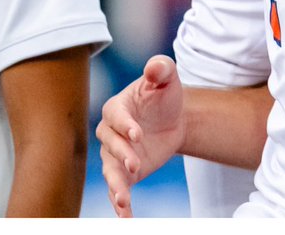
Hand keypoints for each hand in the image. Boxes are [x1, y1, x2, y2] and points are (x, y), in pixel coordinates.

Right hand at [95, 55, 185, 217]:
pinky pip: (119, 189)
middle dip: (121, 155)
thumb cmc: (164, 94)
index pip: (115, 116)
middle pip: (110, 145)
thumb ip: (161, 69)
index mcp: (117, 107)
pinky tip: (126, 217)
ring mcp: (116, 155)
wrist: (174, 117)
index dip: (125, 125)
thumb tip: (156, 66)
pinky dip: (120, 204)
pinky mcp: (125, 173)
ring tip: (122, 201)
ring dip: (115, 185)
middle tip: (136, 164)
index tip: (138, 134)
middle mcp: (111, 133)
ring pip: (110, 171)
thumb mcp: (167, 78)